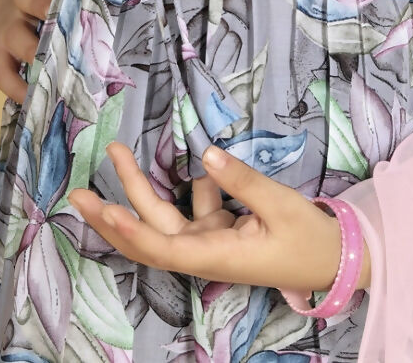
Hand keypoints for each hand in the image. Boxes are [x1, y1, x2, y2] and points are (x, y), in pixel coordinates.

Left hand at [67, 142, 371, 295]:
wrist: (334, 259)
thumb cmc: (307, 238)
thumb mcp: (279, 205)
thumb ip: (242, 180)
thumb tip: (207, 154)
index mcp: (216, 255)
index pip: (162, 247)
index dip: (131, 231)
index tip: (106, 210)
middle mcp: (204, 252)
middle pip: (148, 234)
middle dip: (112, 213)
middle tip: (78, 191)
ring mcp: (210, 242)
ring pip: (164, 218)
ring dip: (141, 188)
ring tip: (118, 154)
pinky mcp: (221, 230)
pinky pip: (193, 207)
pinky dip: (188, 184)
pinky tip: (196, 159)